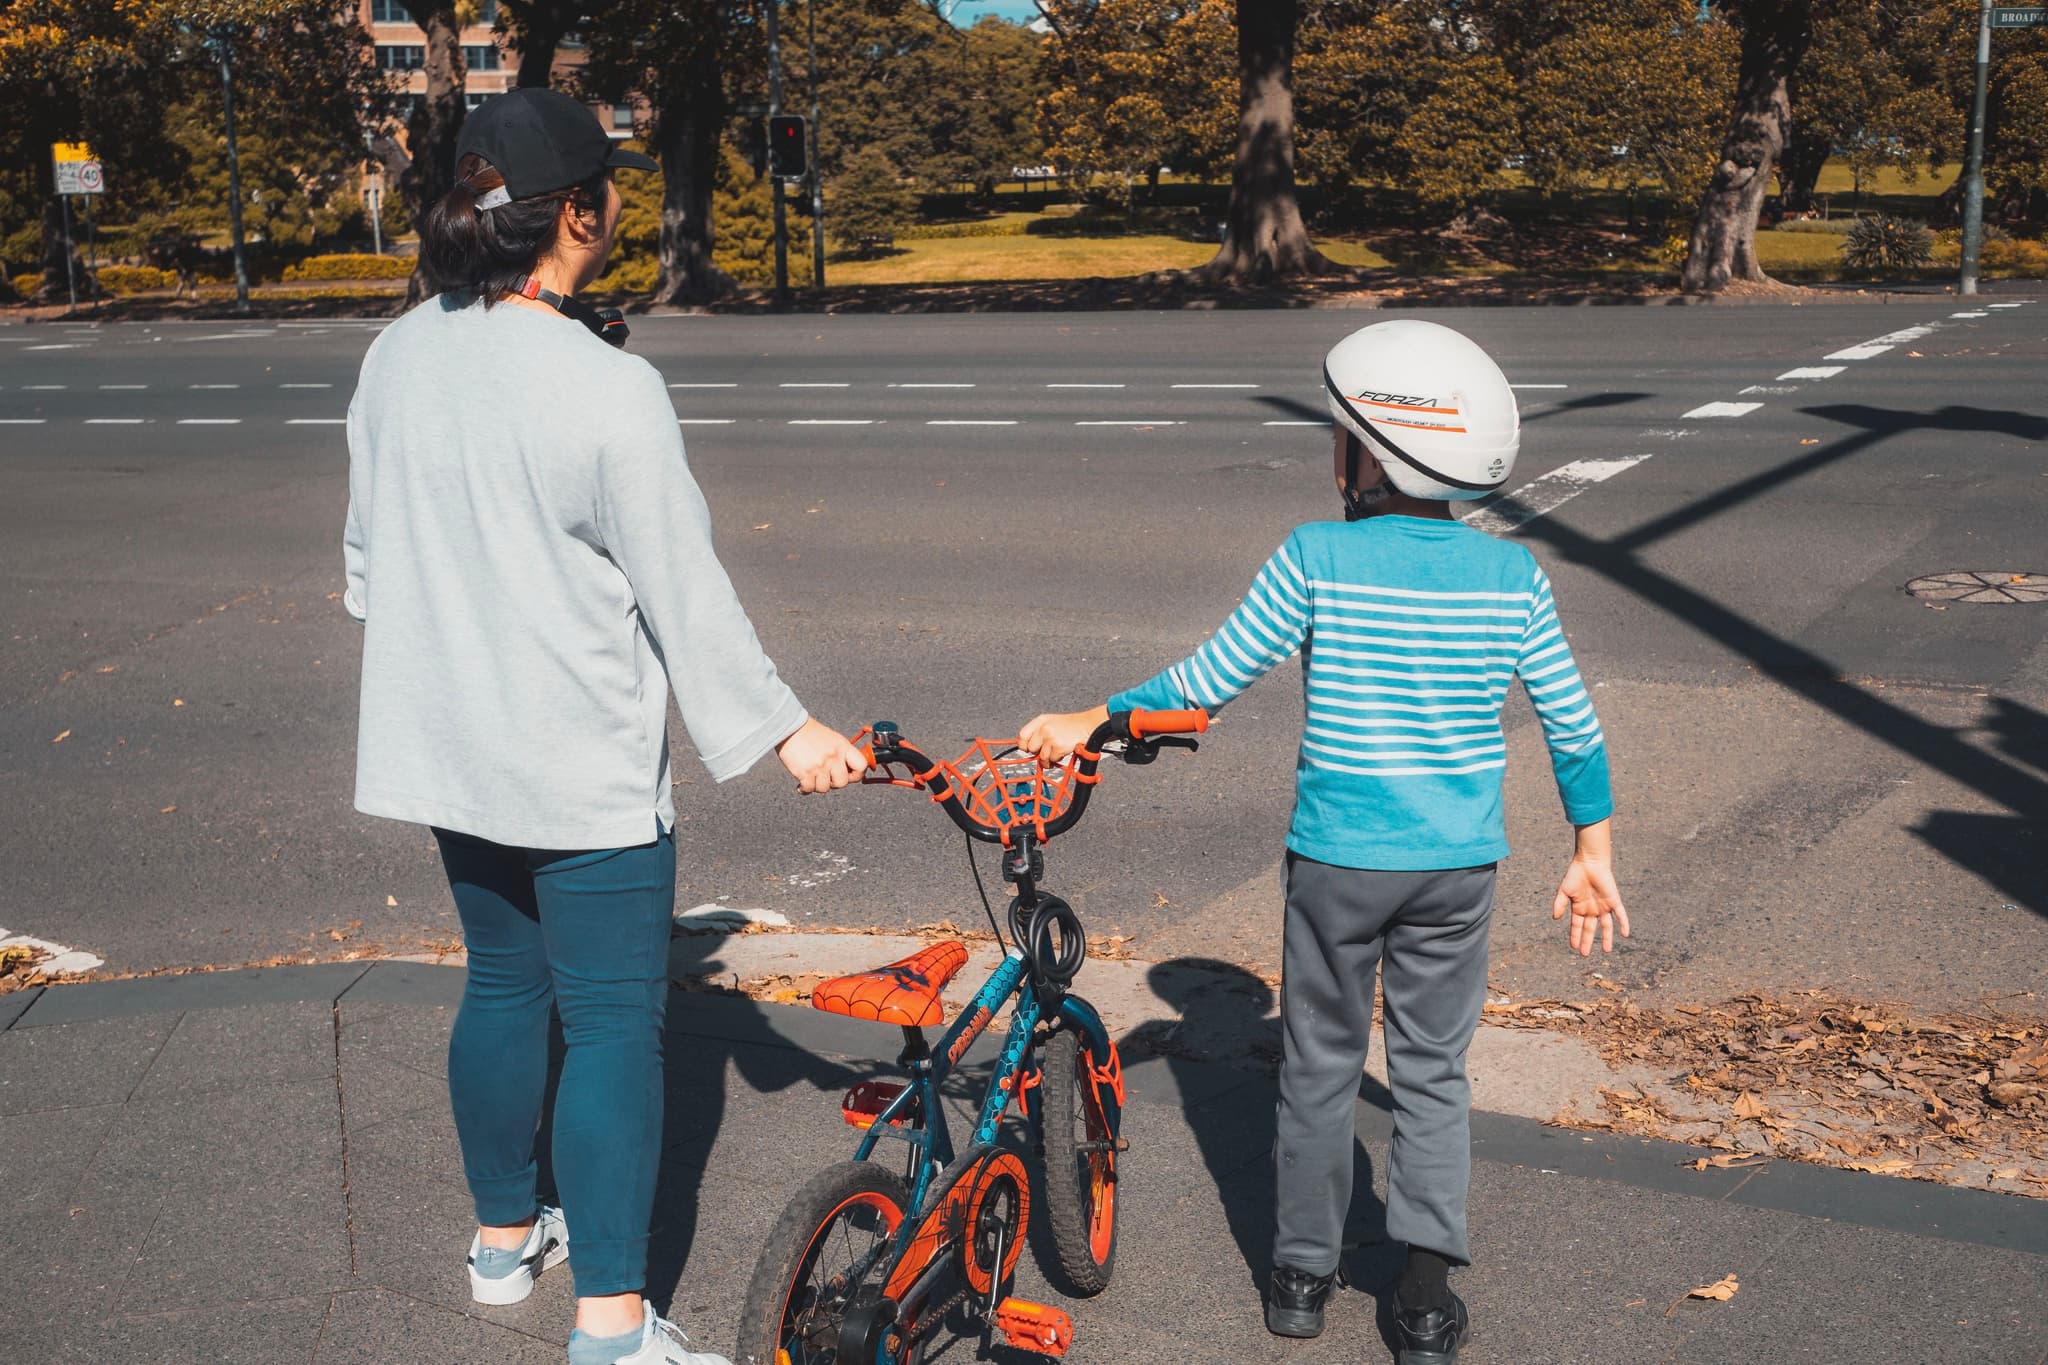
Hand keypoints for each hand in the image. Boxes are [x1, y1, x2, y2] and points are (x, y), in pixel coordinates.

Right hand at [776, 718, 868, 794]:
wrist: (789, 727)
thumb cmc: (809, 732)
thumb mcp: (832, 739)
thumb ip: (841, 753)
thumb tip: (848, 769)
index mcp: (843, 747)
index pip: (861, 765)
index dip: (857, 774)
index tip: (850, 776)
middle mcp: (833, 757)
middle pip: (842, 782)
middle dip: (834, 783)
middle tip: (826, 778)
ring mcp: (819, 766)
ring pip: (825, 788)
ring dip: (817, 785)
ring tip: (812, 778)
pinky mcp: (805, 772)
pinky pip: (809, 789)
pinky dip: (805, 788)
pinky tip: (802, 783)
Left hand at [1018, 704, 1108, 762]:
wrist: (1089, 726)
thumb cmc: (1073, 726)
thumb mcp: (1053, 722)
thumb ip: (1039, 732)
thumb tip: (1028, 747)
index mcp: (1041, 720)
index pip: (1022, 736)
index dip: (1024, 745)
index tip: (1028, 750)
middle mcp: (1044, 728)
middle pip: (1030, 748)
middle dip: (1038, 753)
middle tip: (1047, 752)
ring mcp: (1050, 737)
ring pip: (1041, 757)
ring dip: (1049, 759)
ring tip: (1057, 752)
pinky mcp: (1058, 746)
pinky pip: (1052, 760)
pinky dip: (1057, 759)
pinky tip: (1063, 752)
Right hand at [1552, 819, 1629, 955]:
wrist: (1589, 862)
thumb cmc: (1575, 875)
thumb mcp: (1564, 891)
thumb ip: (1559, 904)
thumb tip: (1555, 918)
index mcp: (1579, 908)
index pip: (1577, 926)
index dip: (1575, 936)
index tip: (1573, 947)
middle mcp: (1592, 909)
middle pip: (1590, 929)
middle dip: (1587, 941)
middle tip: (1584, 954)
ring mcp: (1604, 906)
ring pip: (1606, 926)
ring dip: (1606, 938)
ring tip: (1606, 950)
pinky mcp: (1614, 901)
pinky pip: (1620, 915)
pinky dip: (1623, 924)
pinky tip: (1625, 934)